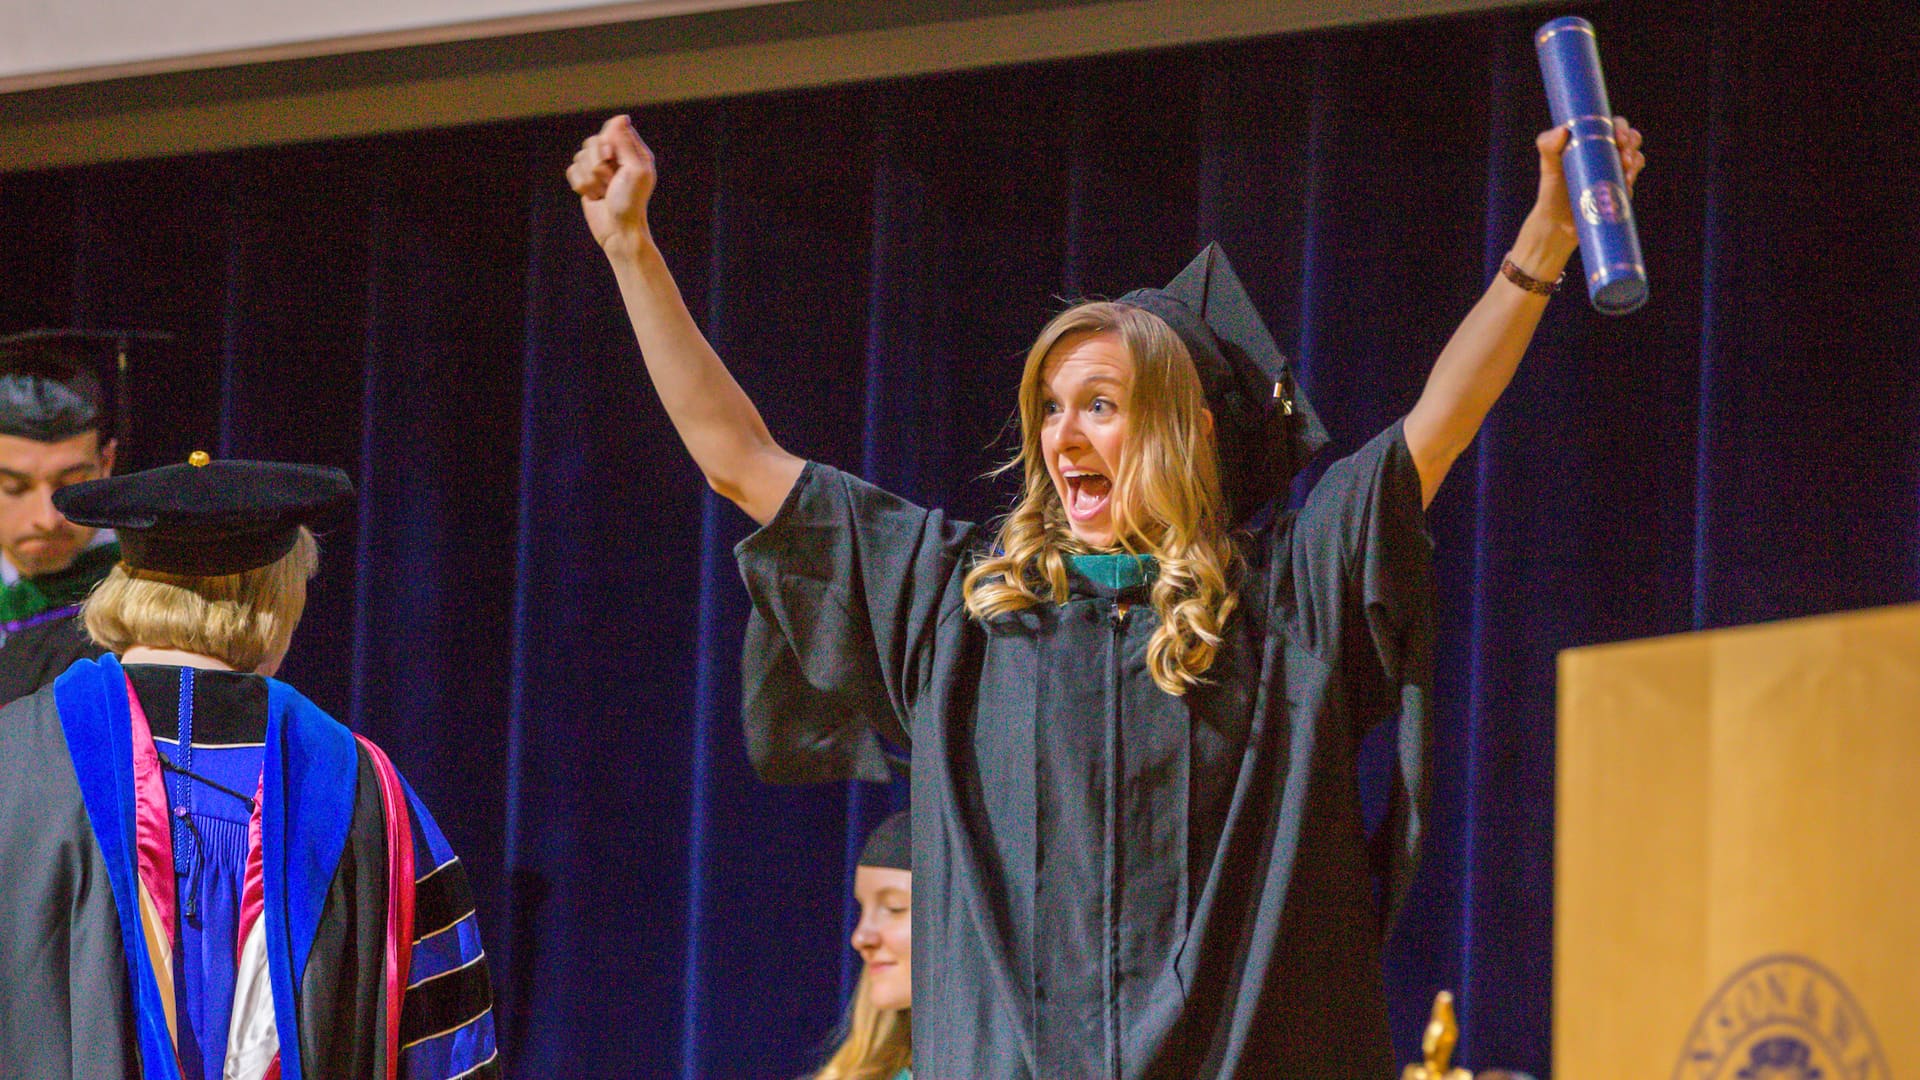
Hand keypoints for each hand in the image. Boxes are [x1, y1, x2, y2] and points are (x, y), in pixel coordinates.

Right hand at [567, 114, 656, 256]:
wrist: (618, 231)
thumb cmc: (630, 203)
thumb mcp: (634, 170)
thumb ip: (625, 142)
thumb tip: (621, 117)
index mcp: (632, 151)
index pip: (611, 130)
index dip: (607, 144)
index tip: (613, 160)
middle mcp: (616, 157)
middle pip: (592, 142)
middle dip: (598, 166)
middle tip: (611, 183)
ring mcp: (600, 169)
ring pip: (579, 157)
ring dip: (590, 179)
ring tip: (604, 193)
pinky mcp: (586, 180)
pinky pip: (571, 170)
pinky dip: (581, 186)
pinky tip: (594, 196)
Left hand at [1530, 116, 1645, 245]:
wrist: (1558, 223)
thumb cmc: (1551, 190)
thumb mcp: (1548, 166)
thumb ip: (1548, 145)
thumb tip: (1564, 130)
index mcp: (1591, 140)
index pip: (1613, 125)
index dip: (1621, 128)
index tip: (1619, 139)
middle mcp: (1606, 153)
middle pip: (1631, 139)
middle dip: (1632, 145)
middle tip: (1624, 159)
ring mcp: (1615, 170)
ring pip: (1636, 159)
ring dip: (1635, 163)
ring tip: (1625, 175)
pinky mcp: (1620, 188)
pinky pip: (1632, 181)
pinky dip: (1632, 181)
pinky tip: (1625, 187)